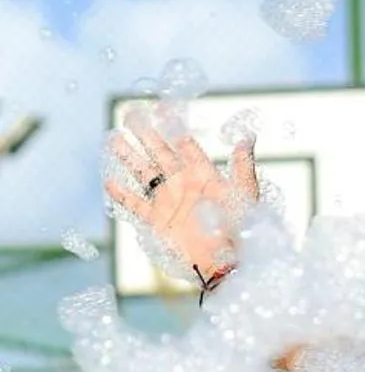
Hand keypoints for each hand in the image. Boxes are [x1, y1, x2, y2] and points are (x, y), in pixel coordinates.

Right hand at [104, 115, 257, 286]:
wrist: (228, 263)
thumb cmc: (241, 230)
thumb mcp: (245, 194)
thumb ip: (243, 165)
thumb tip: (247, 135)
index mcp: (203, 174)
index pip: (184, 144)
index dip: (173, 126)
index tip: (161, 108)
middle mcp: (183, 184)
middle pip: (159, 153)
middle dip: (145, 135)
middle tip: (130, 115)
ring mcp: (168, 202)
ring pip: (144, 173)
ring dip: (129, 157)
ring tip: (113, 139)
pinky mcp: (157, 221)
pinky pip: (135, 205)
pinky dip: (122, 194)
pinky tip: (109, 181)